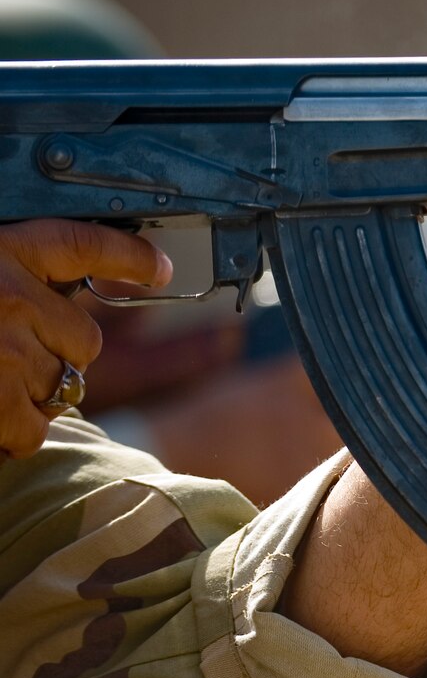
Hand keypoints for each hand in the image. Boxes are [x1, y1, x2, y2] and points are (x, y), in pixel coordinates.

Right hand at [0, 220, 169, 458]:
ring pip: (64, 387)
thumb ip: (13, 279)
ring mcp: (3, 348)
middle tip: (4, 354)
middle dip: (56, 355)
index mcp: (0, 249)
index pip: (82, 244)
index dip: (128, 256)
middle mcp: (9, 294)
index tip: (160, 268)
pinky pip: (33, 428)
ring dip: (30, 394)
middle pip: (85, 341)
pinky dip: (11, 433)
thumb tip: (63, 307)